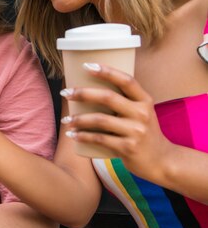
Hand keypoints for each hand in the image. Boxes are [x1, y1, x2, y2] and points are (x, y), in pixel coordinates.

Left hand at [60, 63, 172, 179]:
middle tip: (65, 92)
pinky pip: (100, 139)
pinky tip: (73, 135)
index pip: (126, 81)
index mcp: (145, 101)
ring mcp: (136, 131)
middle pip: (108, 97)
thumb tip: (90, 90)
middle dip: (83, 93)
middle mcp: (142, 114)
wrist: (162, 161)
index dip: (107, 71)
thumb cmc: (145, 133)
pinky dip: (83, 136)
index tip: (86, 65)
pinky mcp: (128, 148)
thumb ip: (124, 102)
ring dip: (78, 119)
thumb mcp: (142, 113)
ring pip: (100, 119)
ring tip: (66, 120)